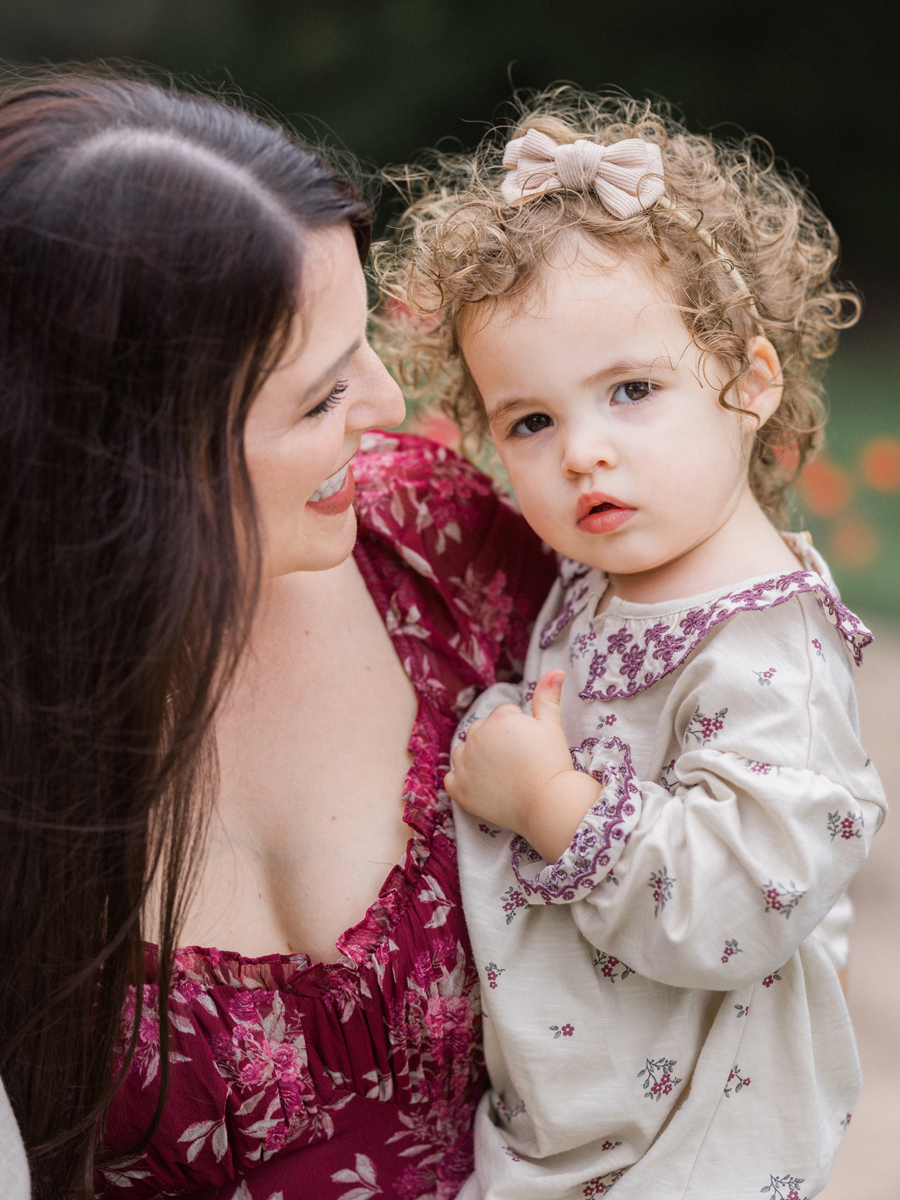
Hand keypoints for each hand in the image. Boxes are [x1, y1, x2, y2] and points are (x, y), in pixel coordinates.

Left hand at [445, 671, 600, 861]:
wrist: (547, 803)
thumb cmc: (552, 763)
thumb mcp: (552, 726)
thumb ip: (548, 696)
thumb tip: (556, 671)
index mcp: (497, 719)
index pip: (502, 716)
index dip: (519, 731)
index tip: (529, 747)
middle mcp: (476, 737)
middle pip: (480, 731)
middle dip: (495, 742)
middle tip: (516, 761)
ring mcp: (464, 763)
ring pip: (463, 751)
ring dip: (475, 759)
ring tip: (501, 774)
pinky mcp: (459, 789)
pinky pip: (452, 779)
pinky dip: (463, 782)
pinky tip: (483, 787)